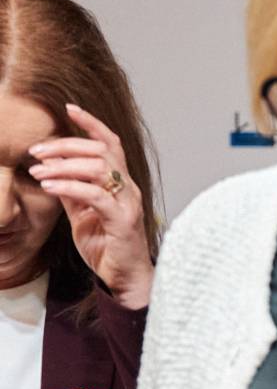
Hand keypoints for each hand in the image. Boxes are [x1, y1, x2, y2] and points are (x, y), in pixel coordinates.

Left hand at [28, 104, 152, 307]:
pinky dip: (68, 186)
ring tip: (38, 170)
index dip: (92, 124)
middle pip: (100, 151)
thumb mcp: (81, 214)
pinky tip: (48, 186)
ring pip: (98, 169)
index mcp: (120, 183)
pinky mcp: (122, 220)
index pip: (111, 143)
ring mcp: (127, 203)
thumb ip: (71, 191)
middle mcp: (128, 188)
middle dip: (64, 146)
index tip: (69, 109)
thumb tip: (50, 170)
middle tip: (36, 151)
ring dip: (63, 165)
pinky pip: (94, 195)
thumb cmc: (107, 247)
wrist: (126, 278)